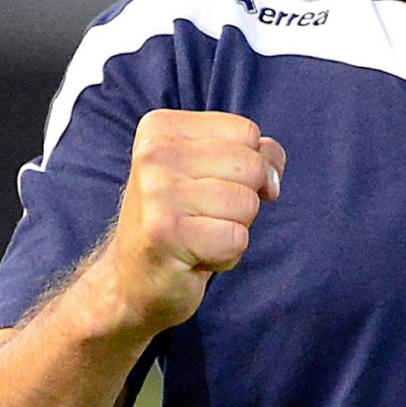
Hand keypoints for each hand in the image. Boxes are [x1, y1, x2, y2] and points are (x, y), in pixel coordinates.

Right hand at [100, 110, 284, 333]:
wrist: (133, 279)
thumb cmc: (181, 222)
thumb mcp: (212, 173)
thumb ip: (253, 155)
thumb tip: (273, 171)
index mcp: (162, 127)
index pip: (247, 133)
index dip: (248, 167)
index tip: (211, 188)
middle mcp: (154, 152)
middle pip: (252, 166)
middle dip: (243, 200)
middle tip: (204, 217)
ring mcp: (156, 191)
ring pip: (247, 203)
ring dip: (234, 230)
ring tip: (198, 236)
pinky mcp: (164, 232)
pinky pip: (236, 239)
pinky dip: (226, 256)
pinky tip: (195, 257)